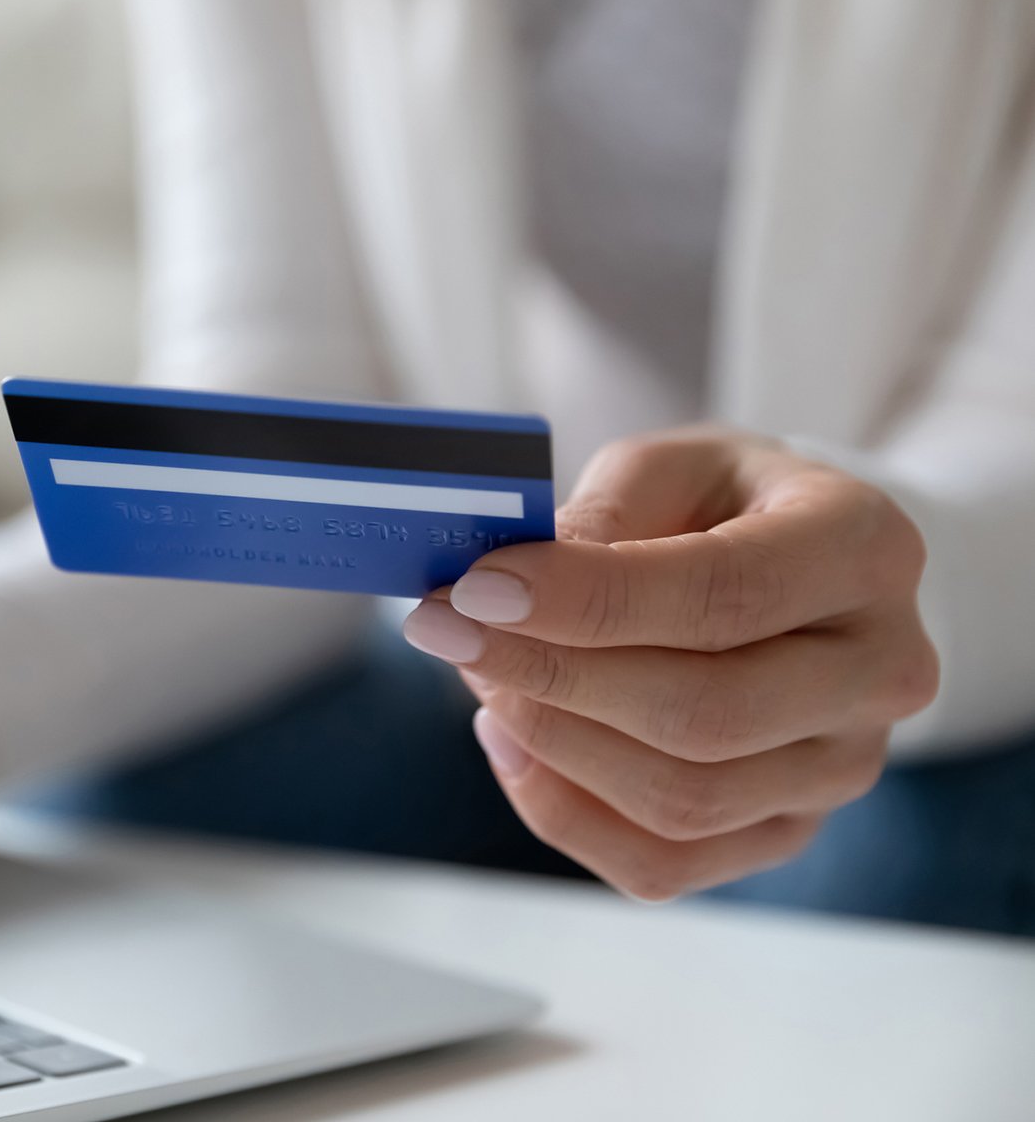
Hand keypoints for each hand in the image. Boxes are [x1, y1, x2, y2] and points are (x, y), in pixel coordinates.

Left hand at [403, 428, 938, 899]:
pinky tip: (511, 740)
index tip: (477, 588)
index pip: (724, 595)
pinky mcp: (787, 831)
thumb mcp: (668, 468)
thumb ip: (602, 514)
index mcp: (866, 550)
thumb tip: (512, 588)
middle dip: (551, 676)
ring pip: (681, 800)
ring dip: (550, 741)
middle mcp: (880, 670)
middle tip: (449, 631)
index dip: (588, 599)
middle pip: (704, 714)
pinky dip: (560, 809)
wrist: (790, 572)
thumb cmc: (721, 507)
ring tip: (482, 672)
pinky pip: (661, 863)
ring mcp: (843, 768)